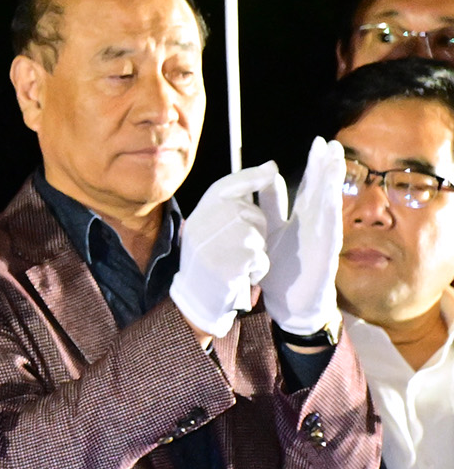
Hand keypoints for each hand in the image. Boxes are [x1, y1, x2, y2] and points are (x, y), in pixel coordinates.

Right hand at [170, 164, 275, 337]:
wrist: (197, 301)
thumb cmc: (212, 262)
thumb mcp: (214, 229)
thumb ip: (237, 202)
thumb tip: (270, 167)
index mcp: (197, 217)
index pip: (224, 186)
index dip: (250, 177)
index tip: (272, 169)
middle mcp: (200, 227)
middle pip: (248, 212)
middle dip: (257, 228)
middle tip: (240, 247)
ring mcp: (212, 246)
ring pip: (256, 235)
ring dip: (257, 251)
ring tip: (239, 264)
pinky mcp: (226, 265)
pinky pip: (259, 258)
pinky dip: (258, 269)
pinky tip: (242, 276)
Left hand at [261, 138, 345, 339]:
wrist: (290, 304)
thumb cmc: (283, 268)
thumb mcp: (271, 229)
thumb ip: (271, 204)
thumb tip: (271, 176)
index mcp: (302, 218)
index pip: (311, 186)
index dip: (315, 165)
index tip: (318, 143)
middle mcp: (315, 225)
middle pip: (322, 190)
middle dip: (327, 167)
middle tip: (331, 143)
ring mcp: (321, 240)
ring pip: (328, 205)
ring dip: (332, 184)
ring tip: (336, 161)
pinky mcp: (323, 255)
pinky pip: (328, 232)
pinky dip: (329, 213)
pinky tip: (330, 196)